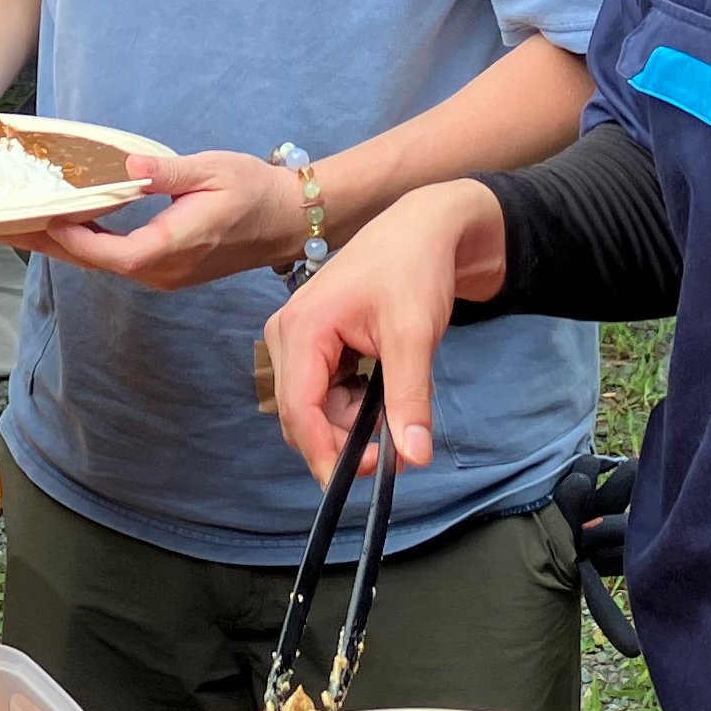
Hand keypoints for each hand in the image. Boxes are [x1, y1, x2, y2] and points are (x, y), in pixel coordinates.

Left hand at [33, 150, 314, 290]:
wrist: (289, 220)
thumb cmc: (255, 191)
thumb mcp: (212, 170)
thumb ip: (168, 172)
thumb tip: (129, 166)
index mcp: (175, 246)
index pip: (112, 253)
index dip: (74, 239)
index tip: (42, 217)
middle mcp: (164, 271)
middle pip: (96, 263)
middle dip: (49, 244)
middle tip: (3, 228)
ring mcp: (165, 275)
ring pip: (103, 264)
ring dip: (64, 246)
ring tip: (22, 226)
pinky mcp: (166, 271)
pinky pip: (118, 261)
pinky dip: (87, 245)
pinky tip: (66, 228)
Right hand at [264, 181, 500, 475]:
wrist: (423, 230)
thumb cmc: (413, 270)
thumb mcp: (415, 337)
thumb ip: (409, 400)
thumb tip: (414, 458)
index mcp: (301, 328)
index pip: (299, 409)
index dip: (324, 453)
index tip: (360, 479)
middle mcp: (287, 335)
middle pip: (301, 415)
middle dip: (343, 442)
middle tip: (395, 455)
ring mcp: (297, 340)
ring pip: (314, 409)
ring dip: (352, 427)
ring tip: (400, 421)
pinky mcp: (313, 345)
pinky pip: (324, 393)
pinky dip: (354, 408)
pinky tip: (386, 397)